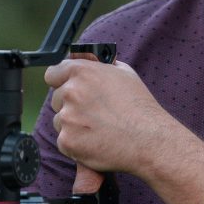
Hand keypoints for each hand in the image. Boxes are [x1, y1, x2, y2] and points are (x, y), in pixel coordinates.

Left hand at [45, 58, 203, 203]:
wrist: (150, 139)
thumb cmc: (140, 107)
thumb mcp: (123, 73)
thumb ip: (98, 66)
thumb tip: (84, 59)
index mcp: (82, 72)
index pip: (53, 74)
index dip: (61, 81)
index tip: (67, 88)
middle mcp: (70, 92)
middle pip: (57, 99)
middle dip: (70, 105)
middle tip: (94, 114)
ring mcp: (67, 118)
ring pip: (60, 121)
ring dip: (73, 125)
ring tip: (99, 129)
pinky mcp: (67, 141)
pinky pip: (65, 141)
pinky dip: (77, 143)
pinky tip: (97, 142)